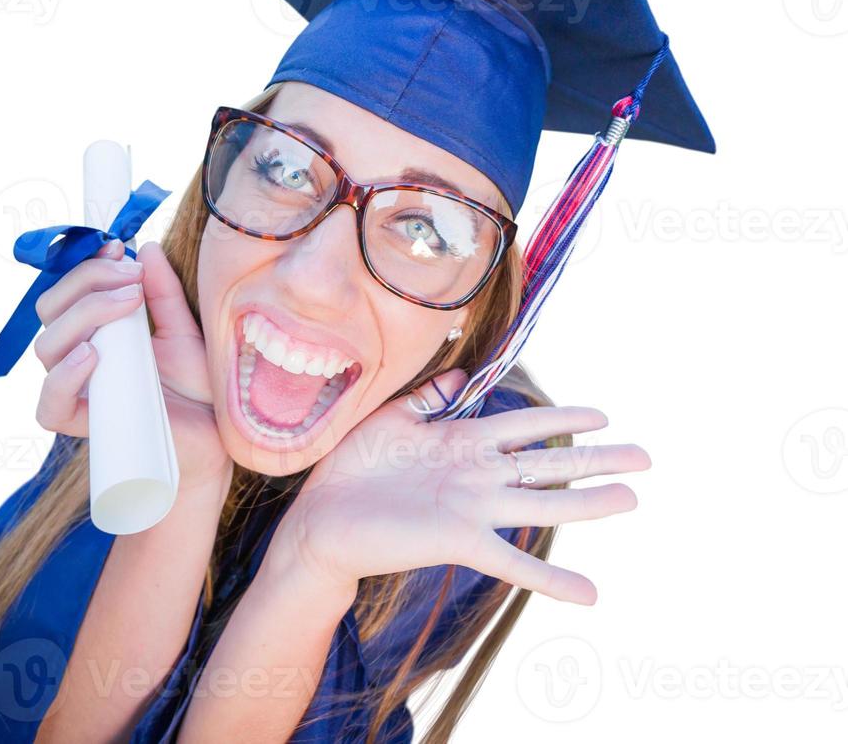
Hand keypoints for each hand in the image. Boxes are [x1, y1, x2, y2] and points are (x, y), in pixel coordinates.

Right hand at [30, 238, 231, 494]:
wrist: (214, 441)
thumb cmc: (196, 389)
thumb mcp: (183, 333)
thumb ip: (163, 294)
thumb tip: (146, 248)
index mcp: (95, 334)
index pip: (65, 293)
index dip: (84, 266)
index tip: (119, 248)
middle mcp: (78, 360)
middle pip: (49, 311)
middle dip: (86, 282)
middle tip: (131, 278)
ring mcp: (79, 392)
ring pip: (47, 347)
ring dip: (82, 314)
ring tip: (125, 304)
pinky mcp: (87, 426)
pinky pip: (49, 406)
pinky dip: (63, 377)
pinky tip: (92, 355)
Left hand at [269, 368, 649, 604]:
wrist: (320, 519)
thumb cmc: (350, 467)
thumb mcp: (391, 419)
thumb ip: (428, 398)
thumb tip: (459, 373)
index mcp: (461, 442)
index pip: (522, 425)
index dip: (561, 417)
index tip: (602, 413)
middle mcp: (476, 474)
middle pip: (548, 463)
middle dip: (598, 458)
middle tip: (647, 456)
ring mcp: (472, 507)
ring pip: (543, 502)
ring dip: (590, 504)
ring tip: (634, 500)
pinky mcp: (458, 539)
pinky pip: (514, 560)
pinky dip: (552, 578)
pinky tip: (591, 594)